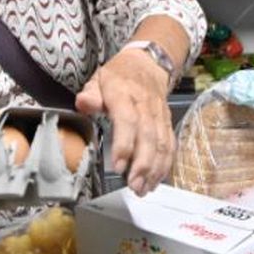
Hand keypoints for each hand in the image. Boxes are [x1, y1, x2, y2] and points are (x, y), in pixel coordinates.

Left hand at [76, 47, 174, 194]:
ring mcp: (159, 116)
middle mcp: (145, 107)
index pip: (127, 121)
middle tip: (133, 186)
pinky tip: (157, 180)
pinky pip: (170, 144)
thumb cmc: (120, 76)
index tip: (118, 166)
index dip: (124, 145)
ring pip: (162, 144)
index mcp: (125, 95)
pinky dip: (166, 164)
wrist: (149, 64)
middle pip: (148, 137)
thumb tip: (84, 104)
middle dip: (142, 165)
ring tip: (144, 189)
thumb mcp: (99, 78)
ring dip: (155, 169)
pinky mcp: (167, 123)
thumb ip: (91, 94)